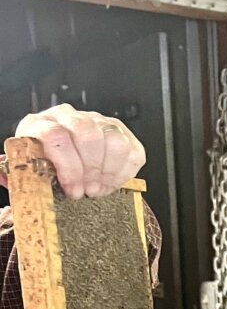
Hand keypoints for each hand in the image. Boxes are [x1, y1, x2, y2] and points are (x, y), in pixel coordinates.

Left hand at [1, 104, 144, 199]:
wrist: (61, 164)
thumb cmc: (43, 171)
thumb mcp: (24, 173)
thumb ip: (14, 174)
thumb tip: (2, 174)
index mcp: (40, 125)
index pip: (56, 136)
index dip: (68, 167)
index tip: (72, 190)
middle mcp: (68, 116)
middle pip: (87, 133)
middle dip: (90, 170)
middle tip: (87, 191)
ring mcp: (96, 120)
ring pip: (112, 139)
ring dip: (108, 171)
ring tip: (99, 188)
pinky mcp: (119, 131)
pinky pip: (131, 149)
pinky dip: (124, 172)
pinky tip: (111, 182)